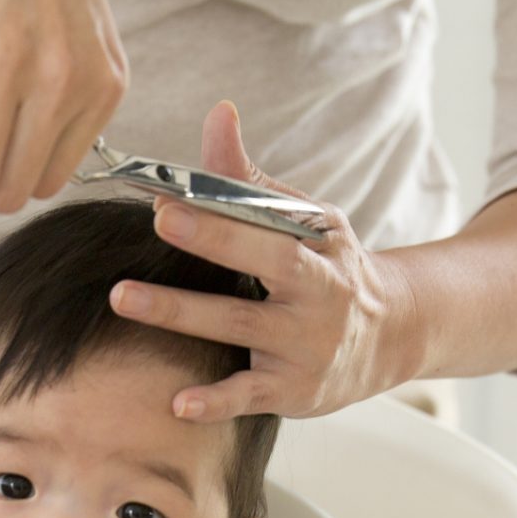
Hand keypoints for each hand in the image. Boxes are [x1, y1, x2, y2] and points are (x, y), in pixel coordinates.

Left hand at [107, 102, 418, 421]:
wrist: (393, 337)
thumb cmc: (333, 270)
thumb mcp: (308, 222)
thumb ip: (251, 180)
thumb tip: (218, 115)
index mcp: (318, 248)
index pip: (269, 223)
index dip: (220, 211)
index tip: (168, 198)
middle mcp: (317, 295)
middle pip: (262, 265)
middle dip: (213, 241)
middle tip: (160, 221)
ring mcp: (306, 346)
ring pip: (239, 327)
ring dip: (181, 313)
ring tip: (123, 297)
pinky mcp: (294, 390)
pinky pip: (249, 395)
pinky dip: (215, 400)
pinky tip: (177, 402)